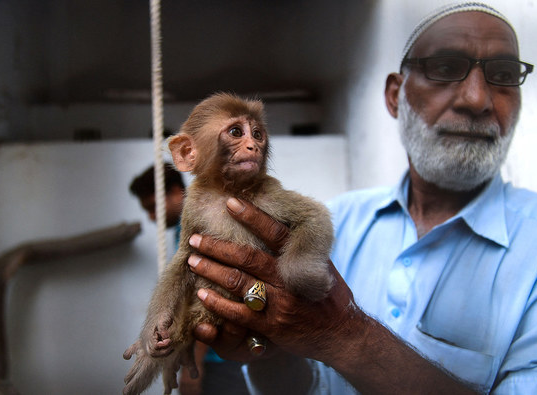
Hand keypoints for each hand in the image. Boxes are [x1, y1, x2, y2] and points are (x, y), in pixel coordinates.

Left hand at [187, 197, 361, 363]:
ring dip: (211, 270)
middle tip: (195, 238)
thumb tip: (276, 223)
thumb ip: (299, 250)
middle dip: (217, 247)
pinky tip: (202, 294)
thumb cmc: (329, 297)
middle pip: (248, 257)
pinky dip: (218, 303)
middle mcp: (289, 280)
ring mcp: (280, 304)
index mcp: (302, 260)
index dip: (253, 216)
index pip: (275, 233)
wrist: (343, 334)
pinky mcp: (272, 326)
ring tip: (193, 261)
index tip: (231, 202)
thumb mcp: (321, 266)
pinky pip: (238, 313)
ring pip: (238, 282)